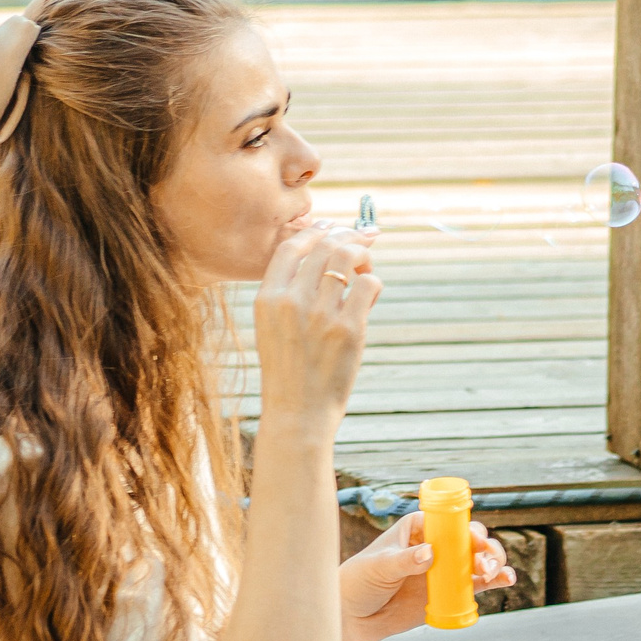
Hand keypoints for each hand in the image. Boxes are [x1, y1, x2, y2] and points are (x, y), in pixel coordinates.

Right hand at [251, 226, 379, 439]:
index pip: (291, 247)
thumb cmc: (288, 370)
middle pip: (324, 246)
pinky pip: (369, 284)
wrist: (297, 413)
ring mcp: (321, 314)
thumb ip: (288, 293)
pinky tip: (370, 294)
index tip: (331, 227)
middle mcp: (291, 301)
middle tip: (362, 238)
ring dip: (363, 255)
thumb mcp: (271, 327)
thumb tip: (323, 255)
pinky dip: (373, 281)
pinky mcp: (349, 328)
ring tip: (365, 265)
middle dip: (347, 236)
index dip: (315, 231)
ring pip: (348, 257)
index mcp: (267, 299)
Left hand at [338, 510, 513, 640]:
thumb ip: (404, 561)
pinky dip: (494, 581)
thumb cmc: (358, 582)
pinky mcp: (448, 592)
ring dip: (493, 562)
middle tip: (484, 564)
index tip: (474, 541)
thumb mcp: (378, 568)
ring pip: (478, 560)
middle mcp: (435, 545)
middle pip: (469, 540)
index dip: (466, 528)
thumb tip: (428, 554)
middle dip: (484, 548)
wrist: (353, 617)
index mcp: (417, 528)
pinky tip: (507, 580)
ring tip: (496, 574)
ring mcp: (443, 569)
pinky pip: (476, 585)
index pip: (448, 521)